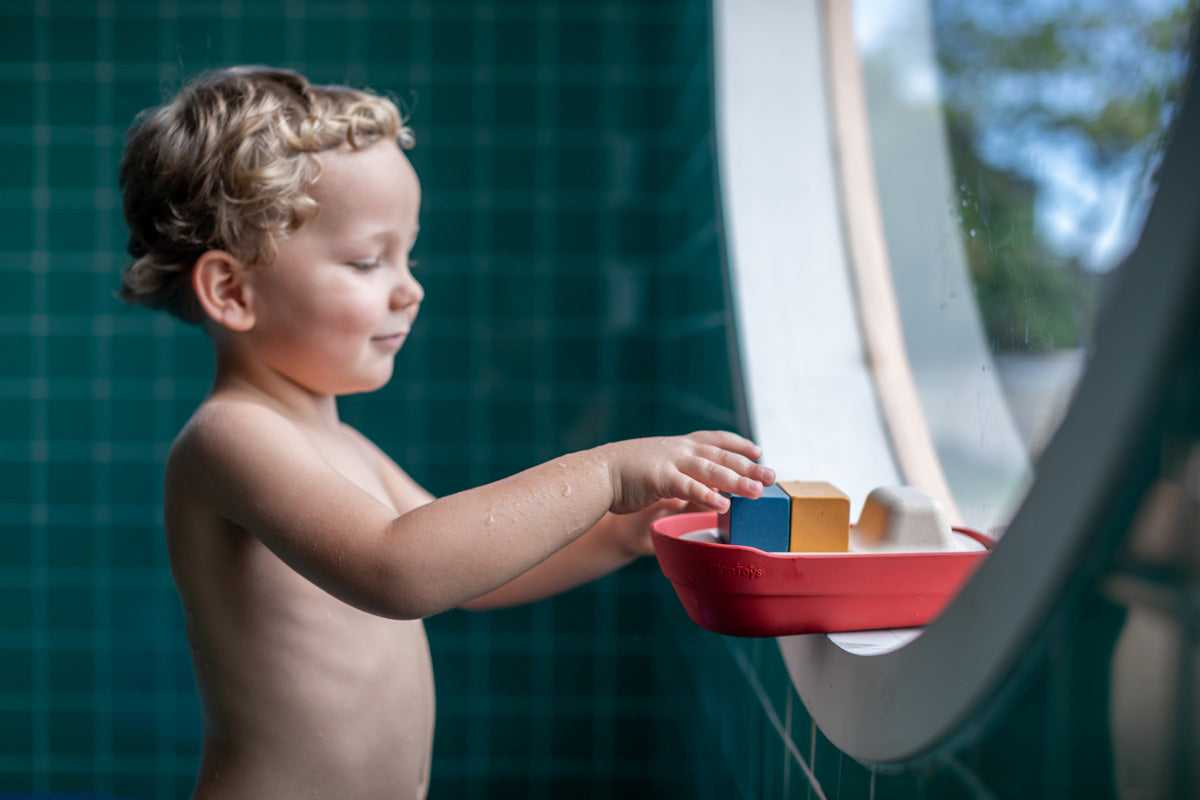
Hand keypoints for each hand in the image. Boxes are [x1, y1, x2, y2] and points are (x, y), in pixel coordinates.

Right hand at [598, 431, 774, 514]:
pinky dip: (708, 495)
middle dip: (749, 466)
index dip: (738, 444)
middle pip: (722, 456)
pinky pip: (689, 487)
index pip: (716, 439)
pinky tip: (724, 504)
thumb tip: (694, 490)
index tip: (758, 450)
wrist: (597, 473)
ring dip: (737, 480)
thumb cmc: (625, 474)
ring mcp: (671, 462)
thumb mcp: (657, 467)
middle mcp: (680, 449)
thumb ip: (678, 475)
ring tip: (758, 491)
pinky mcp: (661, 479)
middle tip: (772, 475)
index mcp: (679, 444)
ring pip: (712, 470)